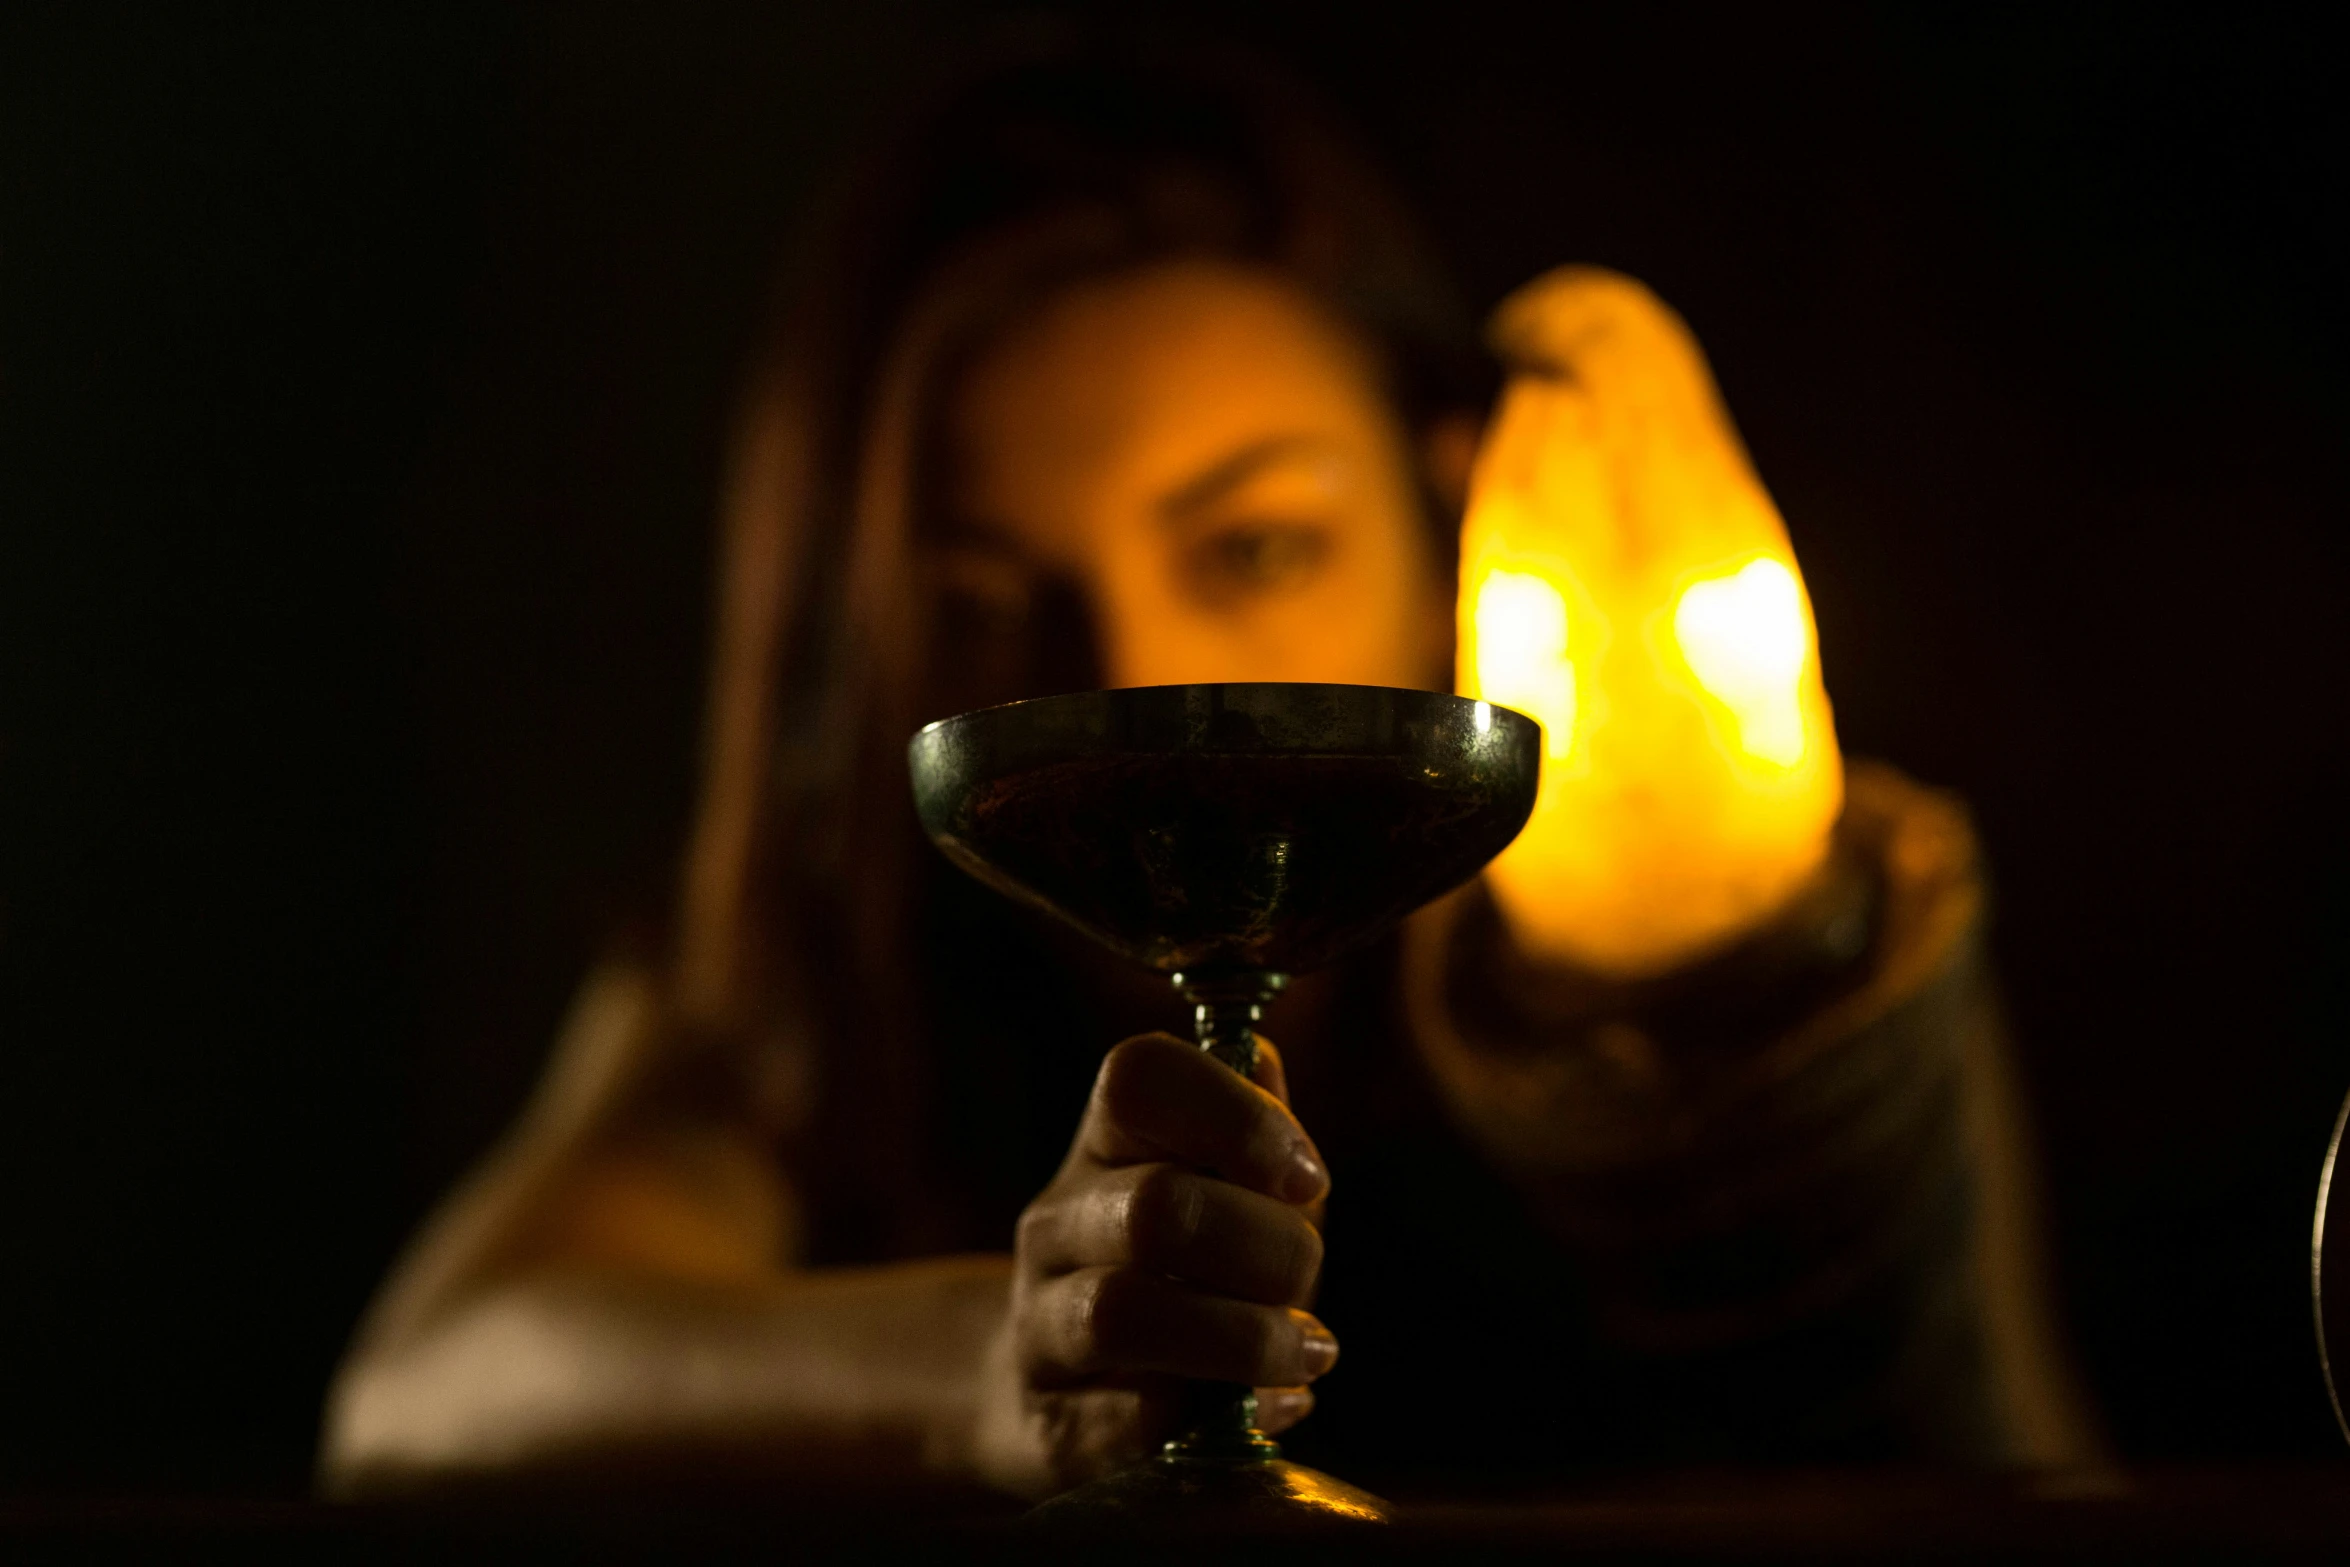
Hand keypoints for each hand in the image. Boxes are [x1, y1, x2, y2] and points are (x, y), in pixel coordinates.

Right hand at [970, 1032, 1335, 1497]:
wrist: (1059, 1397)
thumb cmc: (1183, 1271)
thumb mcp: (1227, 1188)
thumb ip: (1255, 1127)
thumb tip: (1261, 1062)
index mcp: (1104, 1143)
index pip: (1140, 1076)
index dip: (1238, 1117)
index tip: (1308, 1178)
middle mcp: (1057, 1222)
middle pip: (1157, 1207)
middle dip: (1271, 1248)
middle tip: (1309, 1281)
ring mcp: (1042, 1325)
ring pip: (1122, 1311)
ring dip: (1246, 1338)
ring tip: (1306, 1352)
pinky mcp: (1055, 1428)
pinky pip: (1134, 1422)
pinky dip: (1224, 1417)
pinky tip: (1271, 1409)